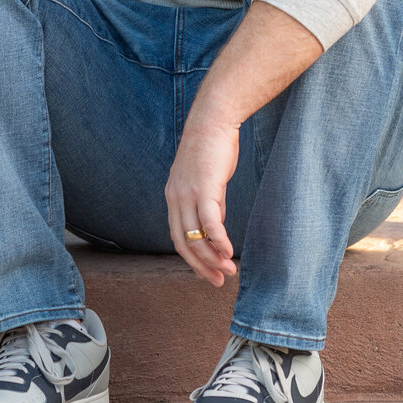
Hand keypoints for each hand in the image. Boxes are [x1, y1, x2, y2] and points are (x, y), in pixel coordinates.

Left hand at [164, 113, 240, 286]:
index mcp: (173, 198)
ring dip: (212, 258)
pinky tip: (228, 252)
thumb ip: (209, 205)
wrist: (212, 121)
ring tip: (229, 270)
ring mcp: (187, 194)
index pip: (178, 237)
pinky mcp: (204, 188)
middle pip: (184, 243)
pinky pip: (210, 223)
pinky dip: (219, 241)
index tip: (209, 273)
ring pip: (196, 237)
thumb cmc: (212, 149)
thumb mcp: (207, 182)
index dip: (192, 259)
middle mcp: (175, 199)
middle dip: (201, 266)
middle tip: (218, 281)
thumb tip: (215, 228)